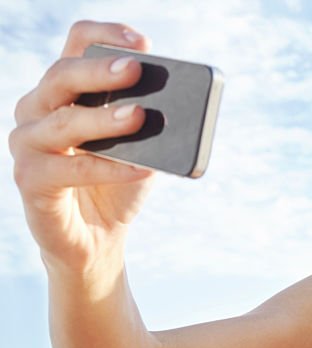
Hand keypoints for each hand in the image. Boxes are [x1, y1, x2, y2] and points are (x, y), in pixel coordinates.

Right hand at [9, 20, 154, 273]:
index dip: (105, 36)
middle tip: (136, 69)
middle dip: (100, 71)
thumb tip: (175, 107)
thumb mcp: (139, 148)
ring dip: (103, 119)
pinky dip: (108, 169)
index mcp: (63, 90)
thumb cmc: (116, 184)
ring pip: (63, 122)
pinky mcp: (30, 181)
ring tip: (139, 116)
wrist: (97, 238)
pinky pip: (70, 171)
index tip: (141, 43)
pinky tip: (139, 169)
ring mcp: (28, 144)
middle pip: (62, 76)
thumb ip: (148, 124)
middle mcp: (37, 109)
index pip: (76, 44)